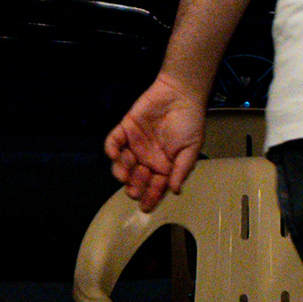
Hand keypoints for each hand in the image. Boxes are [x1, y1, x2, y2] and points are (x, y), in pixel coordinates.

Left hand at [104, 73, 206, 208]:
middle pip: (135, 180)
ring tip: (128, 170)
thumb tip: (175, 191)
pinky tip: (115, 154)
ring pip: (121, 165)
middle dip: (134, 186)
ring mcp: (134, 145)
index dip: (149, 198)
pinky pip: (113, 143)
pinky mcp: (125, 130)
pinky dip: (111, 150)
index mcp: (163, 167)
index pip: (154, 188)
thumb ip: (182, 170)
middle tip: (136, 187)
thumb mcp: (191, 149)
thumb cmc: (189, 122)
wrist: (180, 94)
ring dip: (122, 171)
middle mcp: (147, 159)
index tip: (145, 207)